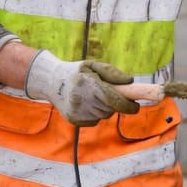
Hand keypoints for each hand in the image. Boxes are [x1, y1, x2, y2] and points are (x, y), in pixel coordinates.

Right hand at [24, 50, 139, 125]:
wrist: (51, 81)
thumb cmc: (76, 72)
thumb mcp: (93, 66)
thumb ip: (112, 73)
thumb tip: (130, 81)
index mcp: (88, 84)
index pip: (113, 100)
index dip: (128, 105)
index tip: (136, 106)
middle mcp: (82, 100)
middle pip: (110, 109)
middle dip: (115, 103)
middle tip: (110, 94)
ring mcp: (77, 112)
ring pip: (103, 115)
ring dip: (105, 108)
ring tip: (94, 96)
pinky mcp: (74, 120)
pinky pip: (94, 121)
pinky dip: (95, 114)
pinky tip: (86, 104)